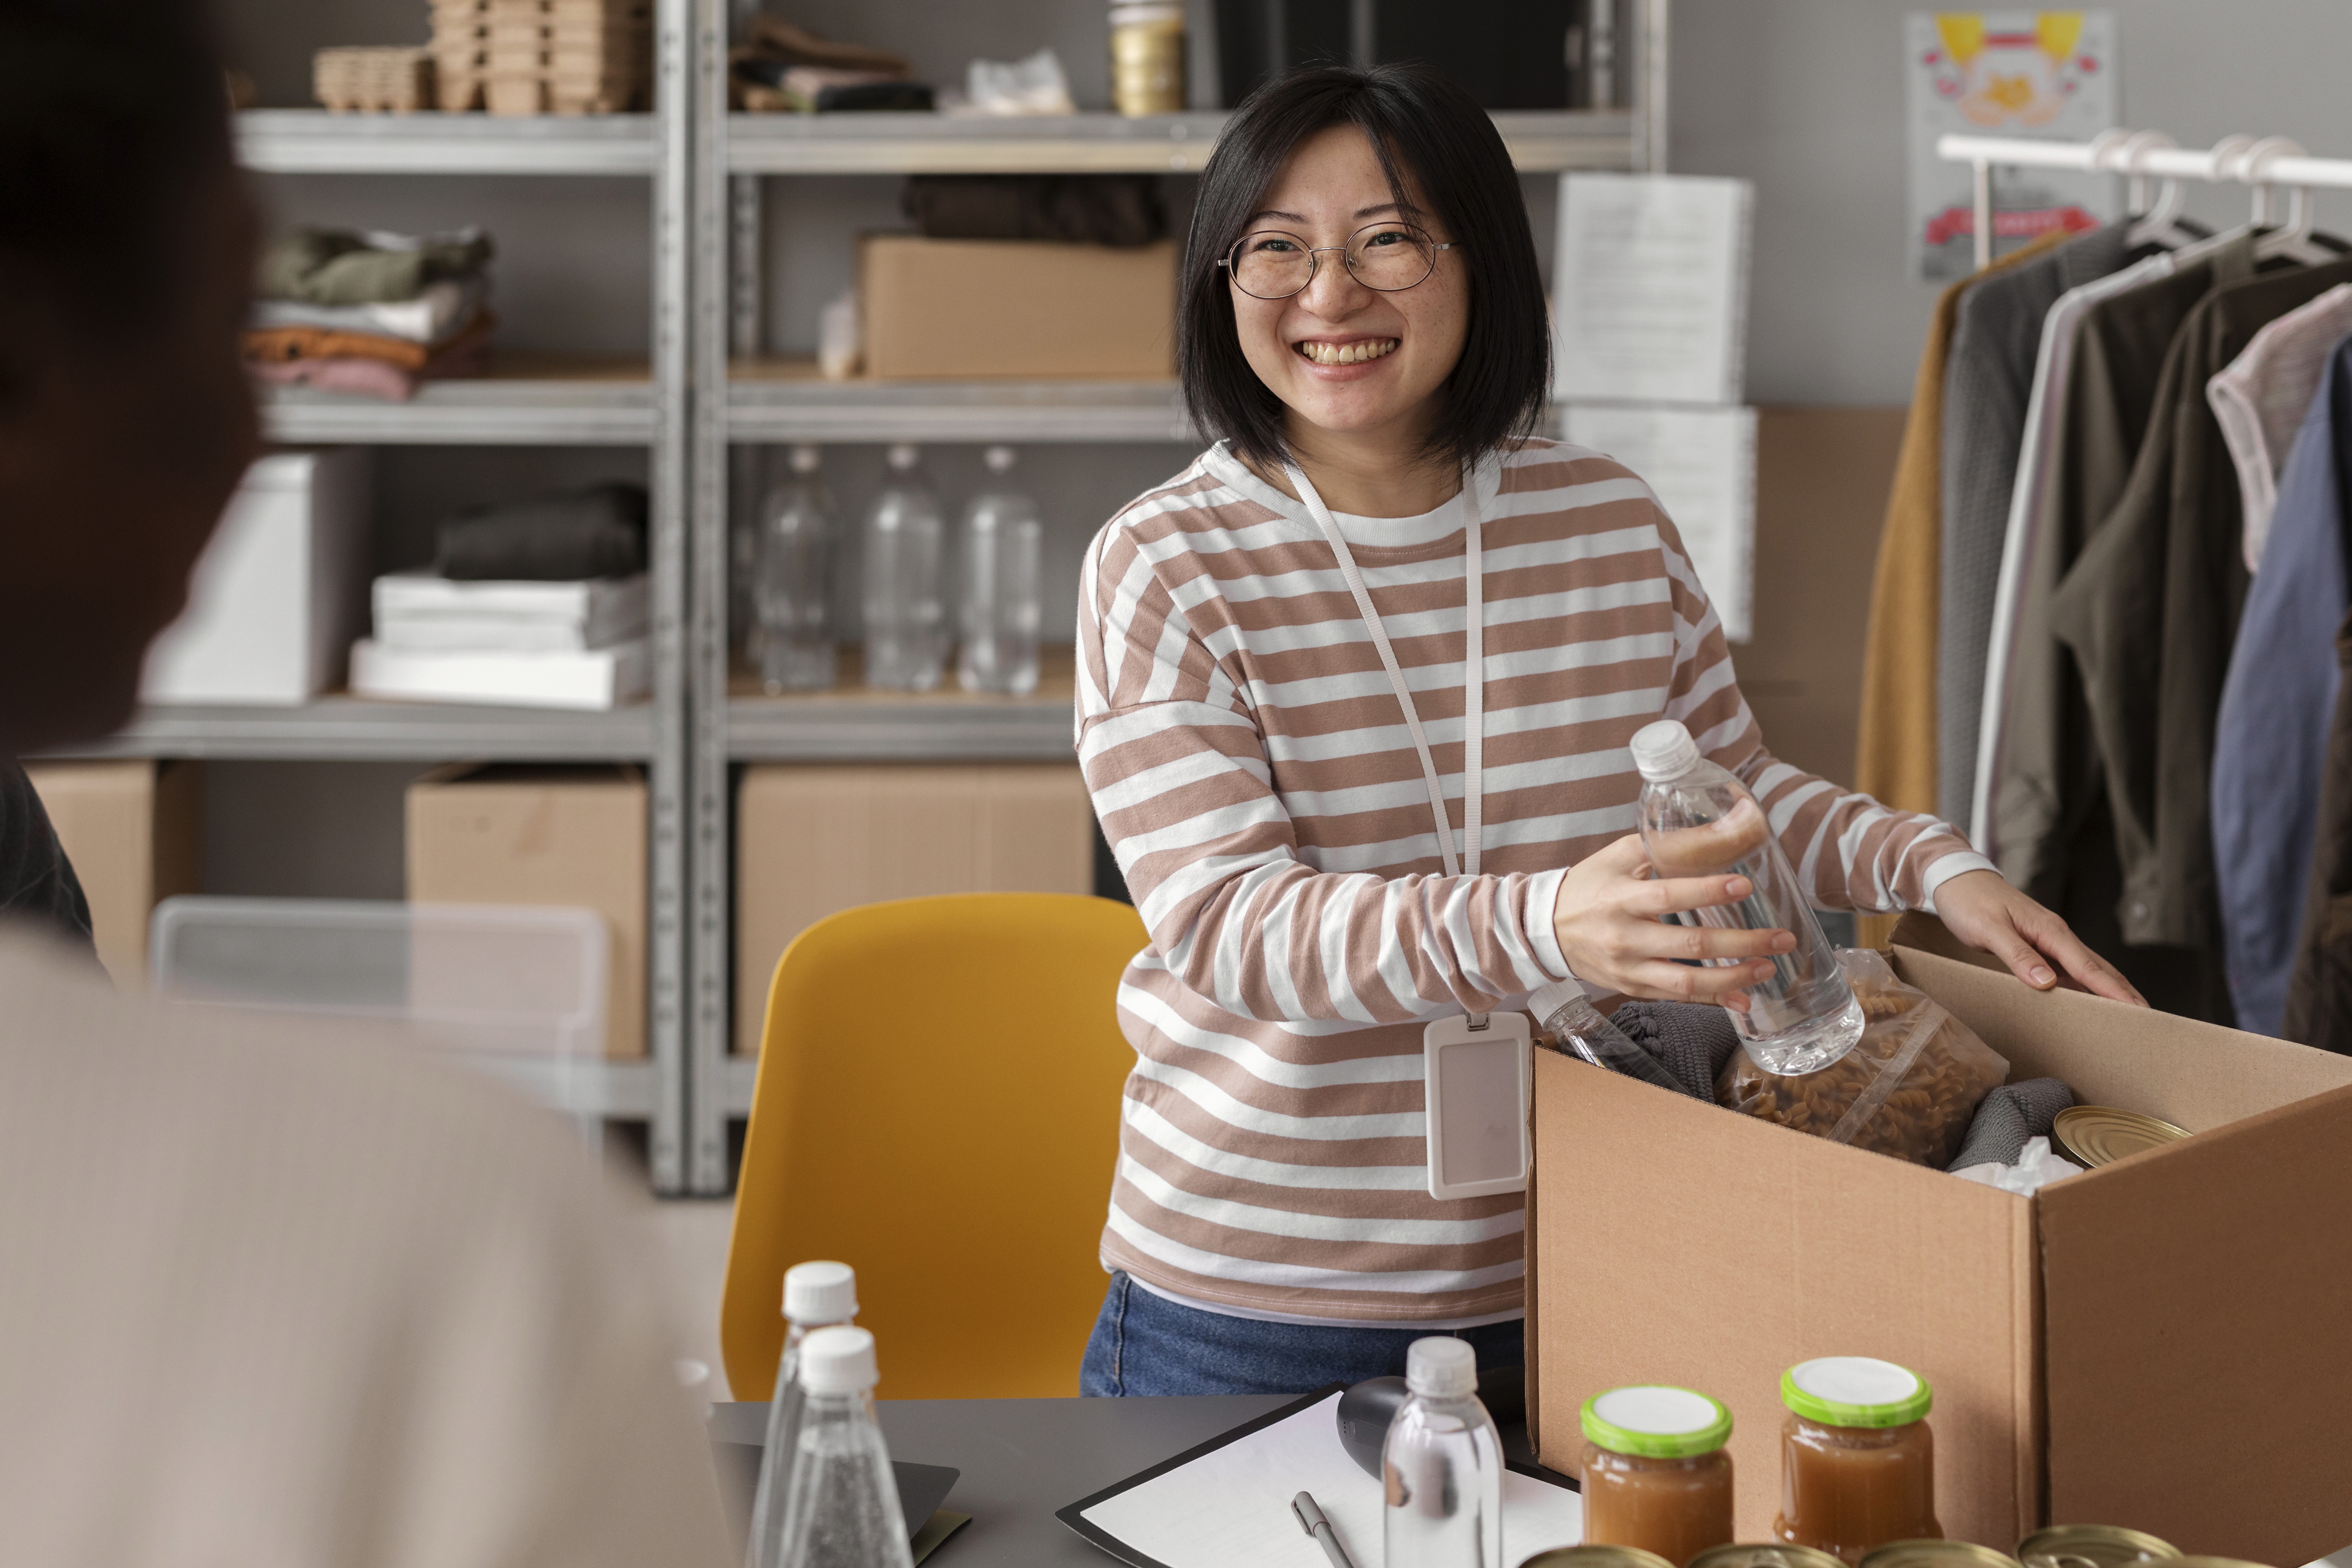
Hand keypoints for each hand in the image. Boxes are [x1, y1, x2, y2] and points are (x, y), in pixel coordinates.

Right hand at [1551, 834, 1793, 1010]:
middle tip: (1781, 938)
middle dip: (1742, 943)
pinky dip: (1712, 1001)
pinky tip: (1743, 1000)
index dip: (1707, 892)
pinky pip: (1676, 999)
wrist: (1544, 929)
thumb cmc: (1588, 886)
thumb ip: (1664, 845)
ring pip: (1686, 983)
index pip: (1668, 896)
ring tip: (1767, 968)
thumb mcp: (1617, 855)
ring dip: (1733, 979)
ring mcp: (1629, 969)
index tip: (1744, 886)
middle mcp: (1625, 938)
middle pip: (1689, 946)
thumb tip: (1720, 830)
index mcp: (1620, 898)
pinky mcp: (1632, 988)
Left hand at [1931, 869, 2145, 1005]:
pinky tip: (2088, 1002)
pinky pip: (2067, 969)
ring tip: (2129, 1014)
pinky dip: (2083, 986)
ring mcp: (2048, 940)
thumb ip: (2017, 955)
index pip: (2087, 966)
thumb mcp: (1988, 929)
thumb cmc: (1969, 902)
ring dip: (2108, 990)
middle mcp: (2055, 935)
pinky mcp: (2038, 945)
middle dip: (2123, 992)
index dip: (2111, 990)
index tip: (2136, 1009)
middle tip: (2148, 1018)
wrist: (1956, 879)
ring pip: (2086, 969)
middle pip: (2097, 968)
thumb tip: (2046, 982)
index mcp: (2049, 931)